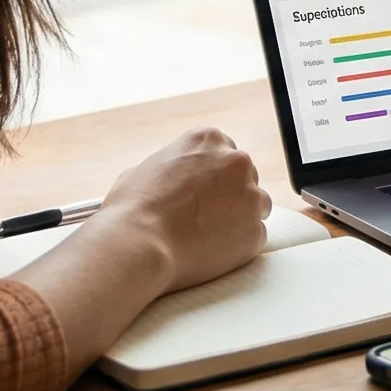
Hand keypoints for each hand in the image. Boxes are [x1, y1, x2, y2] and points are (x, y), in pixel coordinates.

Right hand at [94, 128, 270, 292]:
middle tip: (205, 215)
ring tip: (209, 234)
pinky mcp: (255, 230)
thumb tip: (172, 177)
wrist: (140, 244)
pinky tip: (212, 250)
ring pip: (257, 204)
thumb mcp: (144, 169)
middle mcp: (236, 162)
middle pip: (244, 176)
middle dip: (229, 194)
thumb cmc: (133, 208)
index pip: (225, 152)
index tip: (204, 190)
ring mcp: (251, 196)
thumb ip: (170, 167)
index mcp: (209, 140)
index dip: (214, 174)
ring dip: (240, 217)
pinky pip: (253, 236)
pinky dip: (238, 244)